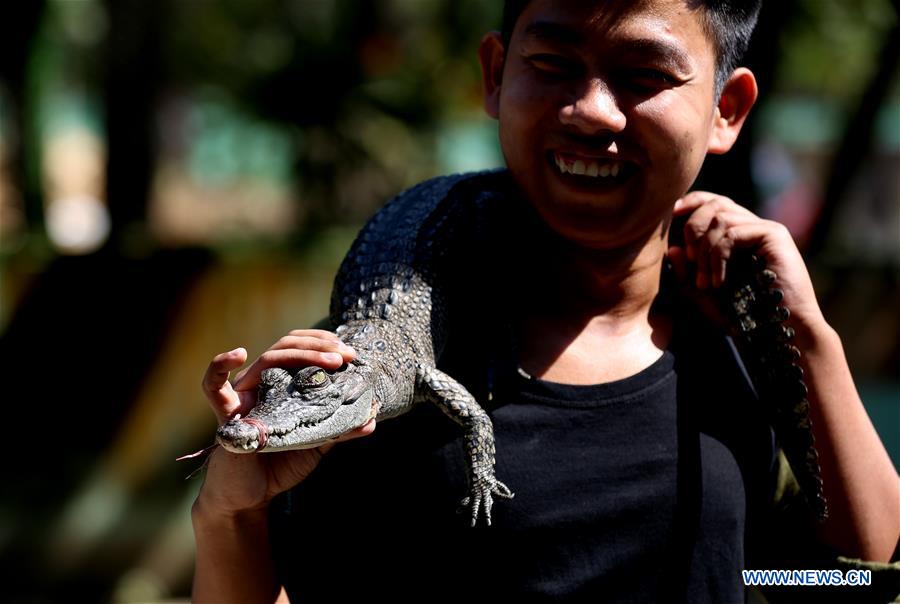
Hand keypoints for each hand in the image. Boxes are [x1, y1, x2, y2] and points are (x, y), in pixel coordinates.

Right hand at [196, 330, 373, 517]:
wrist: (251, 498)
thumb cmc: (279, 466)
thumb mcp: (316, 443)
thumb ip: (339, 429)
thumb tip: (371, 420)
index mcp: (281, 385)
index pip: (299, 348)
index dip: (322, 343)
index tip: (349, 352)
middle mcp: (261, 384)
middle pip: (286, 347)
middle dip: (319, 346)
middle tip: (347, 355)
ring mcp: (243, 396)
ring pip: (267, 359)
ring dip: (302, 354)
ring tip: (330, 360)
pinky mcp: (226, 415)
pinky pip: (213, 386)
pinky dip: (220, 365)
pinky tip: (238, 354)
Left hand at [667, 191, 826, 330]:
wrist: (775, 330)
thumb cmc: (740, 314)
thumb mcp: (701, 293)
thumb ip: (685, 272)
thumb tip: (673, 248)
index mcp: (738, 234)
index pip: (714, 202)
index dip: (692, 203)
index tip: (672, 214)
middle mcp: (753, 226)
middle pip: (716, 203)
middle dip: (694, 228)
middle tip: (690, 261)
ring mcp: (765, 228)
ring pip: (720, 219)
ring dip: (705, 252)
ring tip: (706, 282)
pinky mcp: (774, 235)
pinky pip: (732, 233)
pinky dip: (718, 257)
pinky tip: (719, 281)